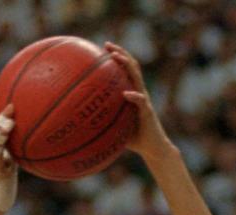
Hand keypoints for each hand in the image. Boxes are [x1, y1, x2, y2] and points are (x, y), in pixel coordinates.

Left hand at [105, 42, 170, 161]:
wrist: (154, 149)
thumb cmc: (134, 139)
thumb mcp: (116, 128)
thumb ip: (104, 120)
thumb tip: (82, 124)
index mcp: (132, 93)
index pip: (126, 70)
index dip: (117, 57)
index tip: (103, 49)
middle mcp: (139, 92)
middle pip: (131, 66)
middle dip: (120, 52)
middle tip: (106, 45)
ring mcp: (145, 100)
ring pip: (137, 77)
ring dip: (127, 64)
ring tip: (115, 57)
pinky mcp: (148, 112)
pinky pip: (141, 102)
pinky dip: (134, 96)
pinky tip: (126, 94)